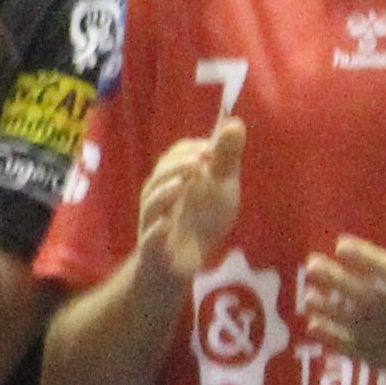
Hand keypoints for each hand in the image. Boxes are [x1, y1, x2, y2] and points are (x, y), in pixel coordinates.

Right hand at [135, 117, 247, 277]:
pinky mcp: (154, 249)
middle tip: (199, 161)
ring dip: (164, 193)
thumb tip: (235, 122)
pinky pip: (150, 240)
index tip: (210, 148)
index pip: (173, 156)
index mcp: (172, 179)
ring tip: (182, 185)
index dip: (189, 149)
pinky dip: (156, 232)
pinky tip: (165, 225)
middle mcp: (158, 198)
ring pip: (150, 206)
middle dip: (176, 167)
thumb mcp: (220, 186)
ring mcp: (154, 223)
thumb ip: (226, 158)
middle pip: (157, 178)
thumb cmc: (202, 218)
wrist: (184, 262)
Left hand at [299, 210, 385, 365]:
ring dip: (331, 310)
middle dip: (339, 282)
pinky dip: (332, 338)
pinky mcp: (383, 356)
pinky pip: (354, 349)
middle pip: (371, 298)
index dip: (367, 259)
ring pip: (359, 325)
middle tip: (312, 265)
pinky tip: (313, 324)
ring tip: (309, 295)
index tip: (341, 244)